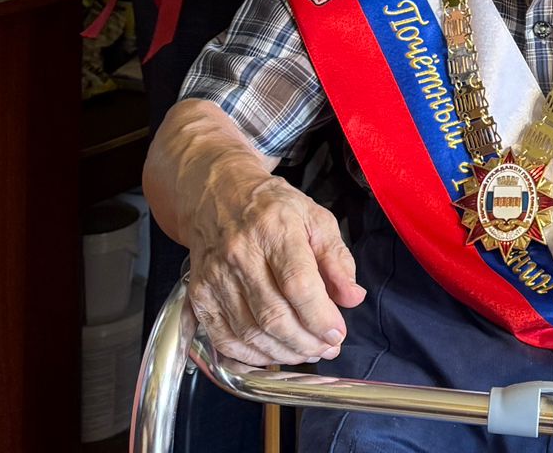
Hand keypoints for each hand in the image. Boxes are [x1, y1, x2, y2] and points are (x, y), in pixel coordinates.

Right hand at [187, 174, 365, 367]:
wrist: (219, 196)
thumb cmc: (273, 208)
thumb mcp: (314, 218)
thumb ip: (336, 258)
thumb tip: (353, 297)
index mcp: (274, 229)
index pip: (298, 284)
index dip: (320, 317)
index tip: (338, 333)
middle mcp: (240, 254)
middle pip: (274, 316)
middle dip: (306, 342)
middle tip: (328, 348)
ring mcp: (215, 277)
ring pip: (251, 333)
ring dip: (285, 353)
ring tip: (308, 351)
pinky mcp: (200, 296)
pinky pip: (226, 340)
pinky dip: (253, 357)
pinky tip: (275, 354)